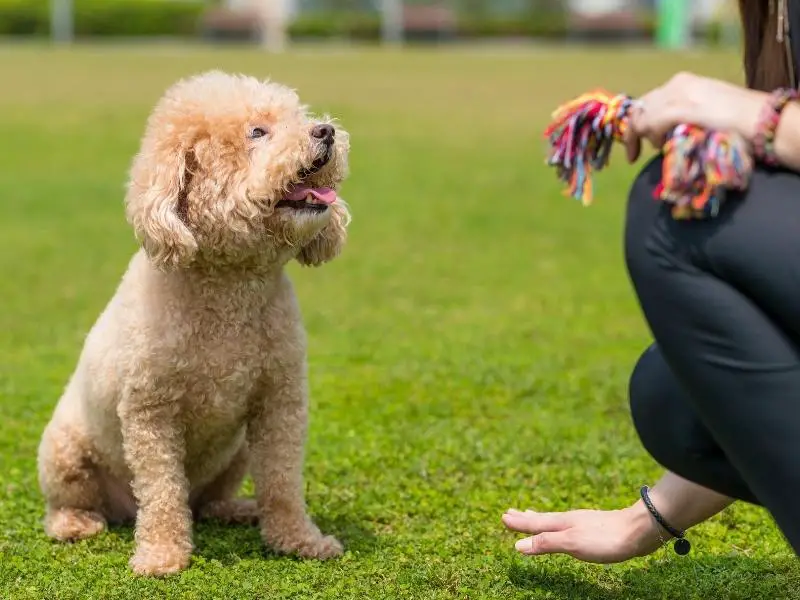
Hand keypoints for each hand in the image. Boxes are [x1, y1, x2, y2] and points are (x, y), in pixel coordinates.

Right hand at [502, 502, 662, 563]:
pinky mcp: (594, 528)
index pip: (535, 524)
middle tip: (510, 513)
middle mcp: (570, 519)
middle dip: (526, 518)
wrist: (638, 530)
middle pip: (543, 519)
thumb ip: (546, 543)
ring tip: (531, 515)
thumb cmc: (605, 539)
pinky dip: (556, 524)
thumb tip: (518, 545)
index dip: (519, 523)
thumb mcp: (571, 543)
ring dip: (540, 519)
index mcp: (562, 523)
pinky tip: (565, 526)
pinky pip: (566, 524)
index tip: (503, 517)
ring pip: (555, 520)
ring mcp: (582, 522)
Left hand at [624, 72, 760, 162]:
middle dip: (634, 130)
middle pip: (640, 107)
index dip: (640, 121)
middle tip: (634, 153)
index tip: (637, 141)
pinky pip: (649, 124)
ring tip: (660, 147)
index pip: (649, 100)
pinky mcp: (676, 109)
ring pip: (641, 116)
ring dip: (644, 136)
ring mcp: (675, 95)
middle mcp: (676, 84)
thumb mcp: (703, 112)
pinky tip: (660, 145)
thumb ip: (682, 116)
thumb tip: (665, 133)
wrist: (756, 117)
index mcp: (683, 82)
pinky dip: (650, 137)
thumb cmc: (736, 120)